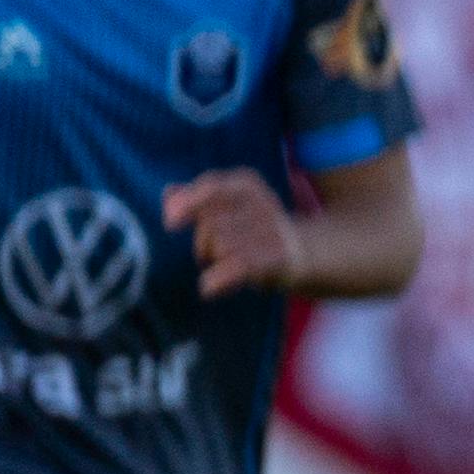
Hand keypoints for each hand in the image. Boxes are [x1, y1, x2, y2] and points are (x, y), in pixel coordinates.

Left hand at [161, 171, 301, 295]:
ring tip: (222, 264)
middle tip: (207, 253)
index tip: (171, 224)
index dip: (187, 203)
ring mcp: (272, 230)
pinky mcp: (278, 257)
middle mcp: (262, 203)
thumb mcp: (227, 205)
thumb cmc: (252, 228)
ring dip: (213, 259)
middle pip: (210, 222)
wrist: (304, 252)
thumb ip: (194, 197)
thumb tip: (168, 194)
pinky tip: (208, 289)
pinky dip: (217, 280)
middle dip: (201, 241)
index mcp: (247, 185)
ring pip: (221, 245)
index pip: (211, 187)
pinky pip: (238, 266)